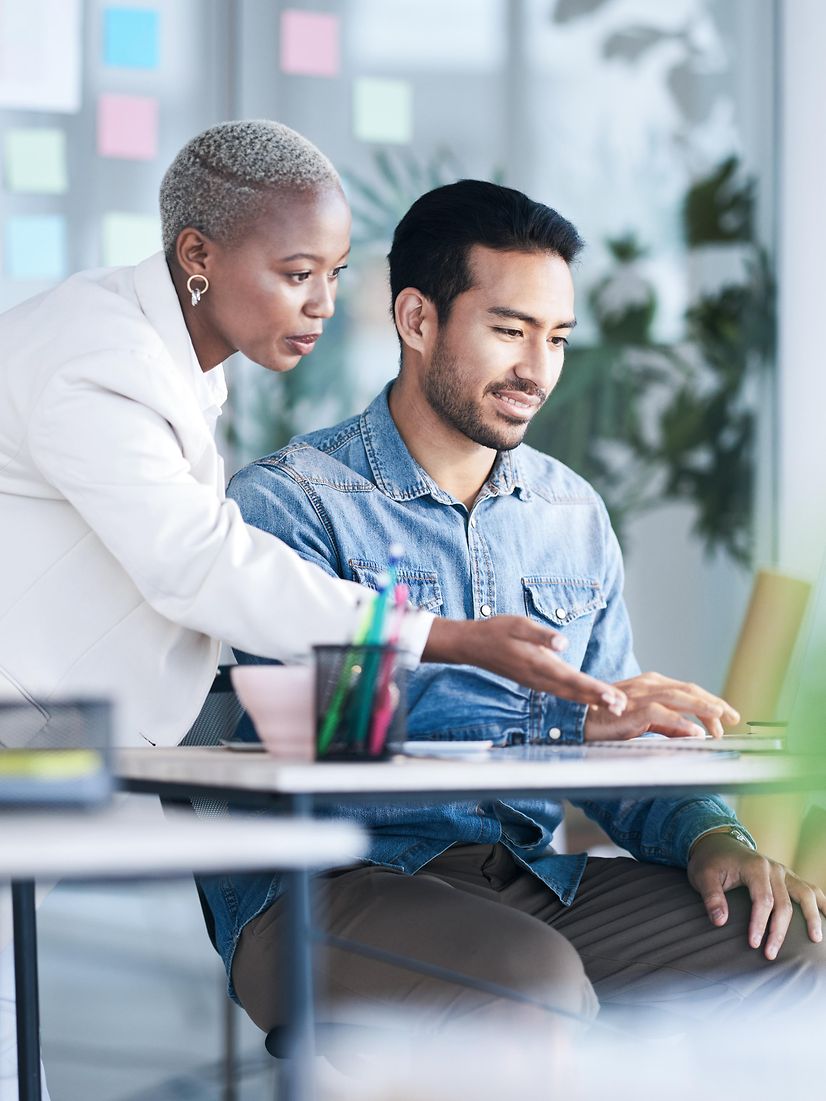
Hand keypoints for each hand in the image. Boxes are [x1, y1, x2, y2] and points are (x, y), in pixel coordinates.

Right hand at [422, 615, 626, 713]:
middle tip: (622, 707)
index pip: (572, 679)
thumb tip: (562, 643)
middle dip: (598, 699)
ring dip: (590, 700)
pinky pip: (560, 692)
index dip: (593, 689)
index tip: (612, 697)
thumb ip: (541, 634)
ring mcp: (535, 681)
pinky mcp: (534, 680)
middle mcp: (538, 677)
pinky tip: (588, 698)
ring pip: (568, 694)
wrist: (471, 645)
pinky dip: (577, 696)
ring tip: (612, 705)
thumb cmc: (496, 630)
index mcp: (537, 663)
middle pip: (574, 692)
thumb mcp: (517, 624)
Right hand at [583, 671, 738, 741]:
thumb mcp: (644, 720)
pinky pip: (662, 715)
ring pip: (680, 697)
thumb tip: (694, 731)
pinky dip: (681, 723)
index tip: (726, 716)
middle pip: (689, 690)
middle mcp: (650, 684)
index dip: (710, 702)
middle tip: (733, 717)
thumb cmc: (609, 718)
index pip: (688, 690)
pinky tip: (696, 732)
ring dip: (703, 708)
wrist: (579, 719)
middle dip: (714, 703)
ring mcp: (641, 695)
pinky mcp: (633, 709)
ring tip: (722, 718)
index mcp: (653, 684)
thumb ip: (668, 725)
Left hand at [688, 831, 825, 958]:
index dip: (760, 924)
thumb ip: (711, 897)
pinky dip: (821, 903)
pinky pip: (809, 889)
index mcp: (755, 866)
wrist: (717, 842)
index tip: (754, 944)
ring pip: (805, 894)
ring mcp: (784, 872)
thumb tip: (720, 922)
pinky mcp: (787, 877)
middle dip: (779, 931)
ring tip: (815, 939)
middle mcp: (774, 868)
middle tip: (770, 954)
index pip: (763, 900)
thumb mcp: (702, 876)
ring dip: (811, 917)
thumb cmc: (710, 861)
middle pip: (784, 903)